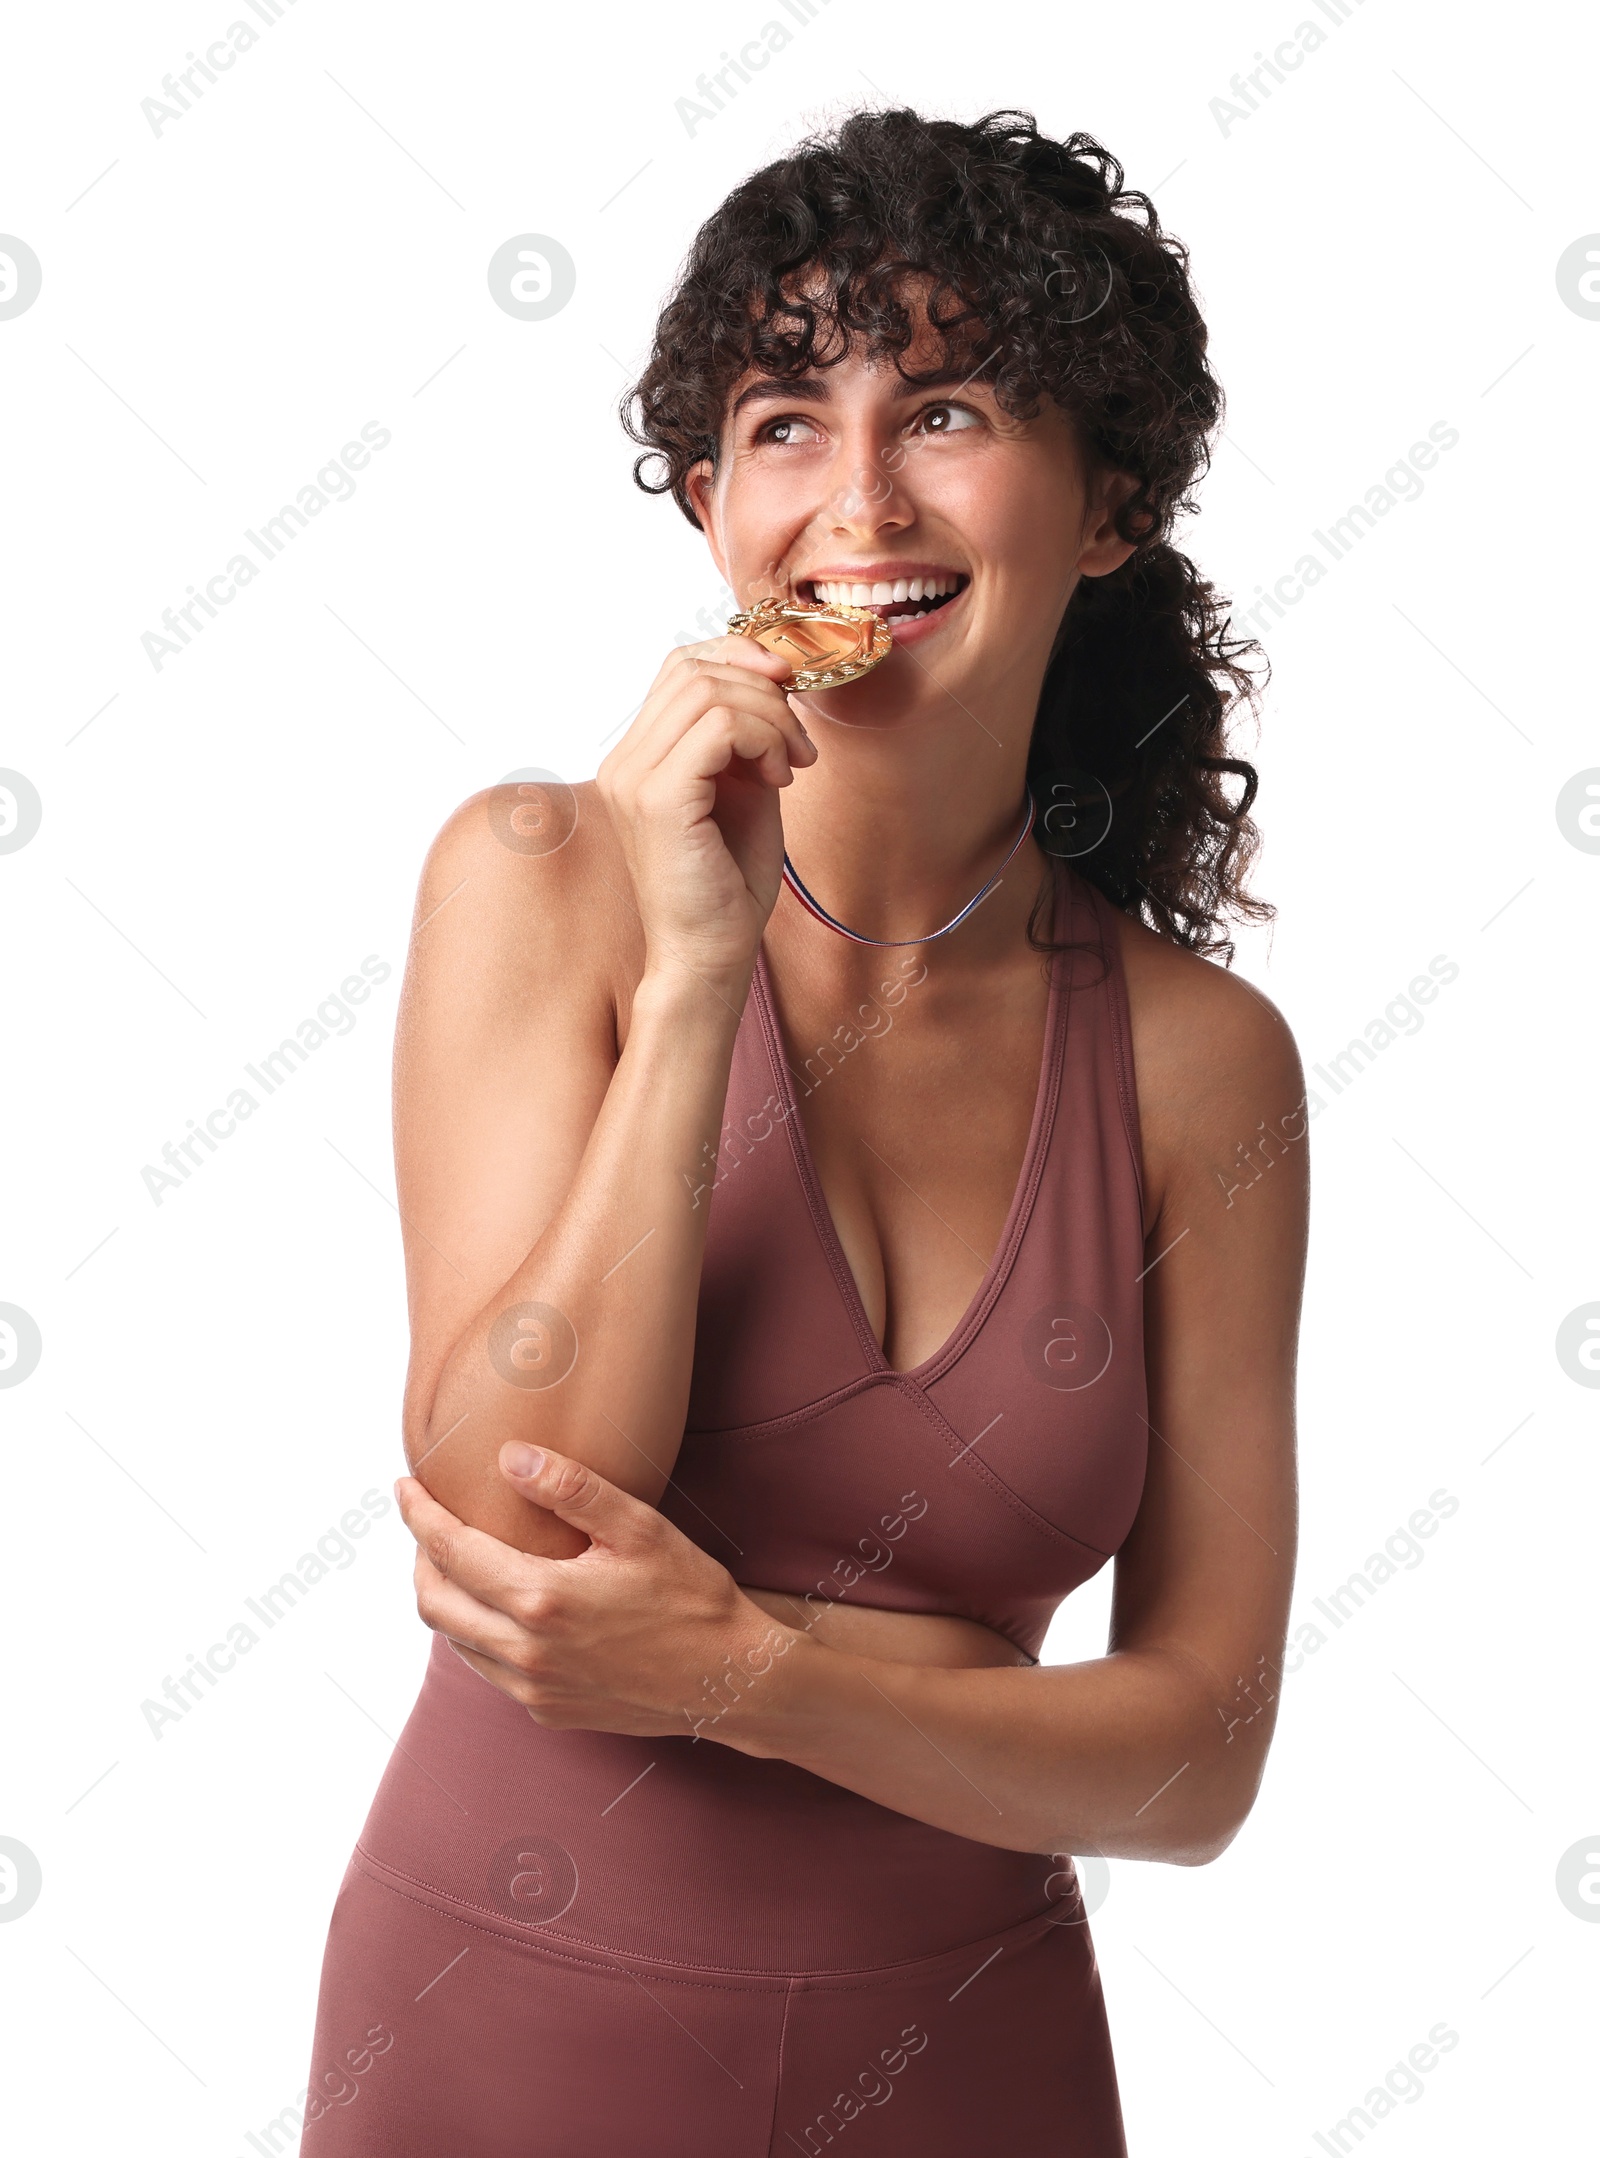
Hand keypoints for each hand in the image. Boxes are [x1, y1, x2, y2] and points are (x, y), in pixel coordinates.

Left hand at [395, 1443, 802, 1739]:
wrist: (729, 1682)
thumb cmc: (692, 1598)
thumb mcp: (639, 1529)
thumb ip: (571, 1488)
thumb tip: (509, 1458)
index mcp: (541, 1600)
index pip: (450, 1551)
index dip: (418, 1515)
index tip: (404, 1487)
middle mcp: (525, 1652)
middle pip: (434, 1602)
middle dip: (421, 1557)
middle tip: (431, 1522)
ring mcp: (533, 1689)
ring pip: (457, 1640)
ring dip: (448, 1597)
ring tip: (465, 1560)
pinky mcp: (549, 1711)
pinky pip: (490, 1669)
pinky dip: (480, 1632)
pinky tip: (508, 1608)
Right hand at [596, 635, 816, 987]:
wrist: (708, 956)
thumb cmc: (728, 885)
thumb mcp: (743, 790)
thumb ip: (745, 737)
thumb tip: (774, 681)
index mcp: (638, 757)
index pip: (681, 665)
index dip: (741, 660)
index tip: (790, 694)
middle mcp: (624, 761)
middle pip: (694, 668)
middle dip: (764, 690)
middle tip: (799, 745)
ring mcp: (633, 778)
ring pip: (708, 689)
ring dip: (770, 716)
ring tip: (791, 764)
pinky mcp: (657, 799)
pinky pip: (719, 725)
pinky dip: (763, 739)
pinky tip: (778, 778)